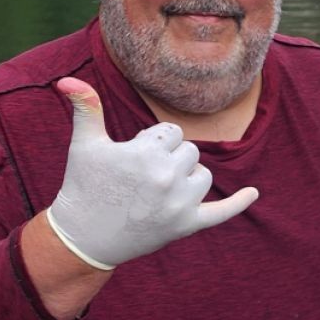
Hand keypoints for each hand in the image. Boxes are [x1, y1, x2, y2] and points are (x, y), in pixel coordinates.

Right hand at [45, 77, 258, 269]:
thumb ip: (86, 108)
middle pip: (189, 152)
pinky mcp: (186, 226)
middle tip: (140, 179)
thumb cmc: (83, 186)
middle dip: (169, 159)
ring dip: (187, 179)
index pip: (171, 133)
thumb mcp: (84, 145)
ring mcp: (179, 204)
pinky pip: (220, 213)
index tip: (131, 161)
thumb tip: (67, 80)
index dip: (152, 143)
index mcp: (146, 153)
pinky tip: (253, 194)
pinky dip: (237, 204)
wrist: (82, 239)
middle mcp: (167, 178)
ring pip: (202, 175)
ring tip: (157, 191)